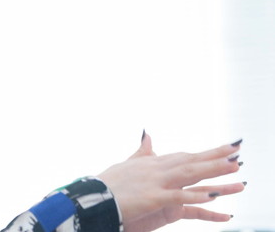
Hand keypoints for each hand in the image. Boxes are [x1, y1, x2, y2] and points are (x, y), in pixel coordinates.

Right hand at [98, 133, 244, 231]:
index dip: (205, 153)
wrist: (92, 197)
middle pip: (190, 161)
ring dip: (212, 171)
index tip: (225, 149)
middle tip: (237, 151)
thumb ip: (142, 151)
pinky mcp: (152, 197)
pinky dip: (195, 195)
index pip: (184, 156)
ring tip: (234, 168)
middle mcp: (156, 168)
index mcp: (152, 163)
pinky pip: (178, 196)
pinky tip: (212, 195)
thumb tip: (148, 132)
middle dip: (215, 156)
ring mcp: (155, 182)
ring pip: (189, 174)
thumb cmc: (108, 183)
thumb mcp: (127, 164)